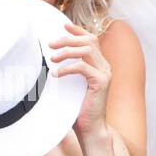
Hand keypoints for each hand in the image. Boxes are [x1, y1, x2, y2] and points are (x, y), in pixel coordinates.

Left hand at [50, 23, 107, 139]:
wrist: (91, 129)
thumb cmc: (79, 109)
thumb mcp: (72, 86)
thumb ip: (69, 71)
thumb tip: (50, 59)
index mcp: (100, 65)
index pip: (92, 40)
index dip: (78, 31)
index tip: (64, 26)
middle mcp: (105, 67)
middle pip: (89, 41)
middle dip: (68, 39)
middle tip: (51, 44)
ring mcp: (105, 74)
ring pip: (87, 50)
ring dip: (67, 51)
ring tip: (53, 59)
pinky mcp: (101, 82)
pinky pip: (83, 67)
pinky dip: (67, 68)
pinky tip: (56, 74)